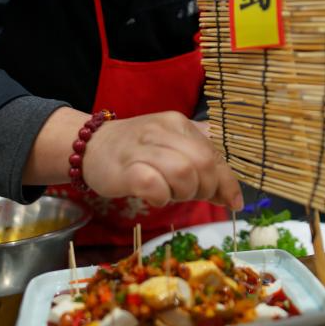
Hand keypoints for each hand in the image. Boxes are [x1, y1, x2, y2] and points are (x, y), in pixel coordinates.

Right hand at [83, 111, 242, 209]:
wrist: (91, 146)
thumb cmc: (138, 152)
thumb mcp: (173, 150)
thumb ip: (202, 167)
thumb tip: (232, 196)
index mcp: (179, 123)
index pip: (215, 153)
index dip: (228, 181)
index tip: (233, 202)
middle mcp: (162, 130)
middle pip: (204, 162)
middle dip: (206, 187)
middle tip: (192, 195)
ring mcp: (142, 147)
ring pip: (183, 172)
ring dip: (184, 192)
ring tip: (171, 193)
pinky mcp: (124, 168)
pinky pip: (153, 185)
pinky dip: (161, 197)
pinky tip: (155, 196)